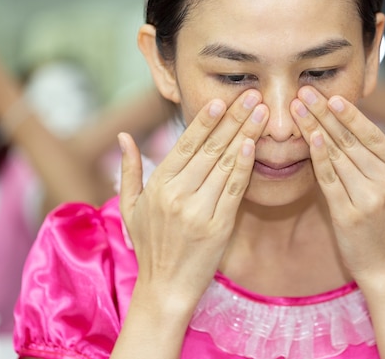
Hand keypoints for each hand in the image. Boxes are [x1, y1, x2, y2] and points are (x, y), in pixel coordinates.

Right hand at [118, 90, 268, 308]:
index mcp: (158, 185)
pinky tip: (253, 145)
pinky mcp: (218, 227)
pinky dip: (244, 166)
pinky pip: (234, 190)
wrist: (164, 288)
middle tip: (251, 95)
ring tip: (260, 112)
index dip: (204, 120)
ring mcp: (198, 210)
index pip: (185, 144)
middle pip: (209, 148)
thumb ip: (129, 169)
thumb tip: (124, 136)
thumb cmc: (148, 246)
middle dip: (232, 118)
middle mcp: (177, 194)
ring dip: (245, 134)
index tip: (220, 99)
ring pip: (224, 164)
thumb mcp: (129, 207)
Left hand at [291, 86, 384, 286]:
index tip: (331, 95)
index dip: (350, 114)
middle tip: (304, 92)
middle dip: (324, 113)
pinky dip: (318, 157)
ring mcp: (368, 198)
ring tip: (297, 109)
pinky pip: (329, 179)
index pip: (371, 134)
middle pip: (349, 140)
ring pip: (336, 155)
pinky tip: (308, 138)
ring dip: (314, 128)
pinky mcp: (348, 214)